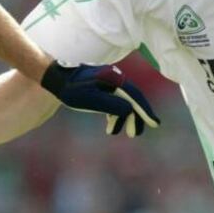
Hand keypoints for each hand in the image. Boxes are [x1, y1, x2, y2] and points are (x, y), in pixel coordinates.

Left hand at [41, 61, 159, 136]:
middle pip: (132, 100)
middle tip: (135, 134)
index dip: (146, 111)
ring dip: (122, 118)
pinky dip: (115, 113)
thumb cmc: (72, 90)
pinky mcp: (104, 86)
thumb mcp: (91, 100)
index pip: (135, 97)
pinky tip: (110, 125)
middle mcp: (115, 79)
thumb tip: (130, 111)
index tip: (155, 124)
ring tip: (114, 132)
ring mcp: (110, 82)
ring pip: (124, 102)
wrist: (57, 78)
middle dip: (135, 118)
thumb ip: (111, 105)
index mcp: (115, 81)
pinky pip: (115, 101)